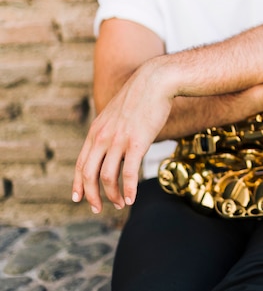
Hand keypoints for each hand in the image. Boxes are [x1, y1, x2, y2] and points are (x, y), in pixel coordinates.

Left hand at [72, 61, 173, 212]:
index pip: (81, 163)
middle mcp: (103, 137)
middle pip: (88, 174)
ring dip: (112, 195)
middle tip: (97, 209)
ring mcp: (118, 141)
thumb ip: (111, 129)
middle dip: (91, 195)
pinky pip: (129, 173)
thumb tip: (115, 144)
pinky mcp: (137, 143)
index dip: (78, 184)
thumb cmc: (141, 97)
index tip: (78, 198)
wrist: (155, 82)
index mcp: (96, 131)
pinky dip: (129, 189)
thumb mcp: (117, 113)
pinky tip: (132, 198)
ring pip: (107, 177)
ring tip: (121, 204)